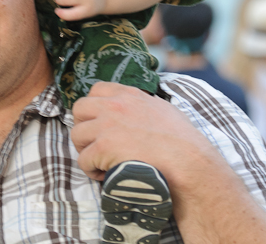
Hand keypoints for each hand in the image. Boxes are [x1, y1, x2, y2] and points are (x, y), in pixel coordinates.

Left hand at [71, 82, 215, 183]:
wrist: (188, 162)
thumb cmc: (182, 142)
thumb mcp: (164, 110)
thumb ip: (144, 106)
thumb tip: (137, 112)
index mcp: (130, 95)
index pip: (97, 89)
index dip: (94, 108)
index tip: (100, 123)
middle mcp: (115, 105)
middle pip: (79, 109)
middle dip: (84, 126)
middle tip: (96, 144)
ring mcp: (107, 125)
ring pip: (77, 135)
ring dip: (86, 150)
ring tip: (102, 162)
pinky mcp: (103, 148)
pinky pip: (83, 160)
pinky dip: (91, 170)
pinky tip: (107, 175)